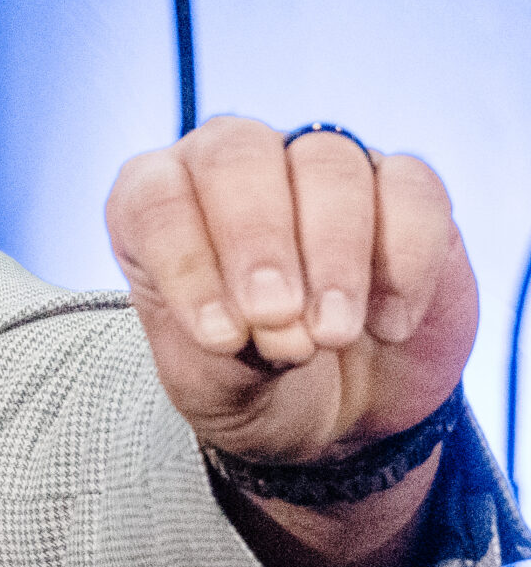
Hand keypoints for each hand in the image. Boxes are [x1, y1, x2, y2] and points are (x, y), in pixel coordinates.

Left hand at [106, 117, 476, 465]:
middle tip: (277, 318)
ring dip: (333, 253)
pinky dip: (406, 258)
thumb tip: (278, 325)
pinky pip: (412, 188)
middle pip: (236, 155)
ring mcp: (321, 166)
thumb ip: (224, 355)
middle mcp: (233, 164)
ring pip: (328, 161)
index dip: (185, 261)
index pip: (154, 198)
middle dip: (256, 240)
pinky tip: (391, 324)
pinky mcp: (406, 190)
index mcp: (158, 200)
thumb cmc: (253, 380)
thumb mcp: (216, 386)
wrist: (341, 410)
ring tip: (333, 334)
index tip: (219, 335)